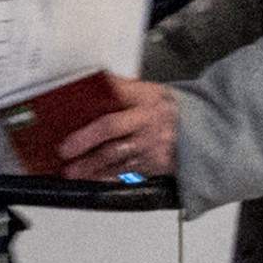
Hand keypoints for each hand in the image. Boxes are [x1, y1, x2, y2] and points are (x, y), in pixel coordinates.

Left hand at [58, 76, 178, 181]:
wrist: (196, 126)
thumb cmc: (162, 107)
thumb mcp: (145, 90)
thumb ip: (119, 88)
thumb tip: (88, 84)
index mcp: (144, 103)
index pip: (113, 114)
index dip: (89, 131)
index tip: (67, 135)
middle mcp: (148, 126)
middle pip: (112, 140)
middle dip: (86, 149)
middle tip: (66, 154)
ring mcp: (152, 148)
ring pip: (117, 161)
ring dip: (92, 168)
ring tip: (73, 172)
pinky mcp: (155, 165)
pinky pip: (127, 173)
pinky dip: (107, 177)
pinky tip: (92, 178)